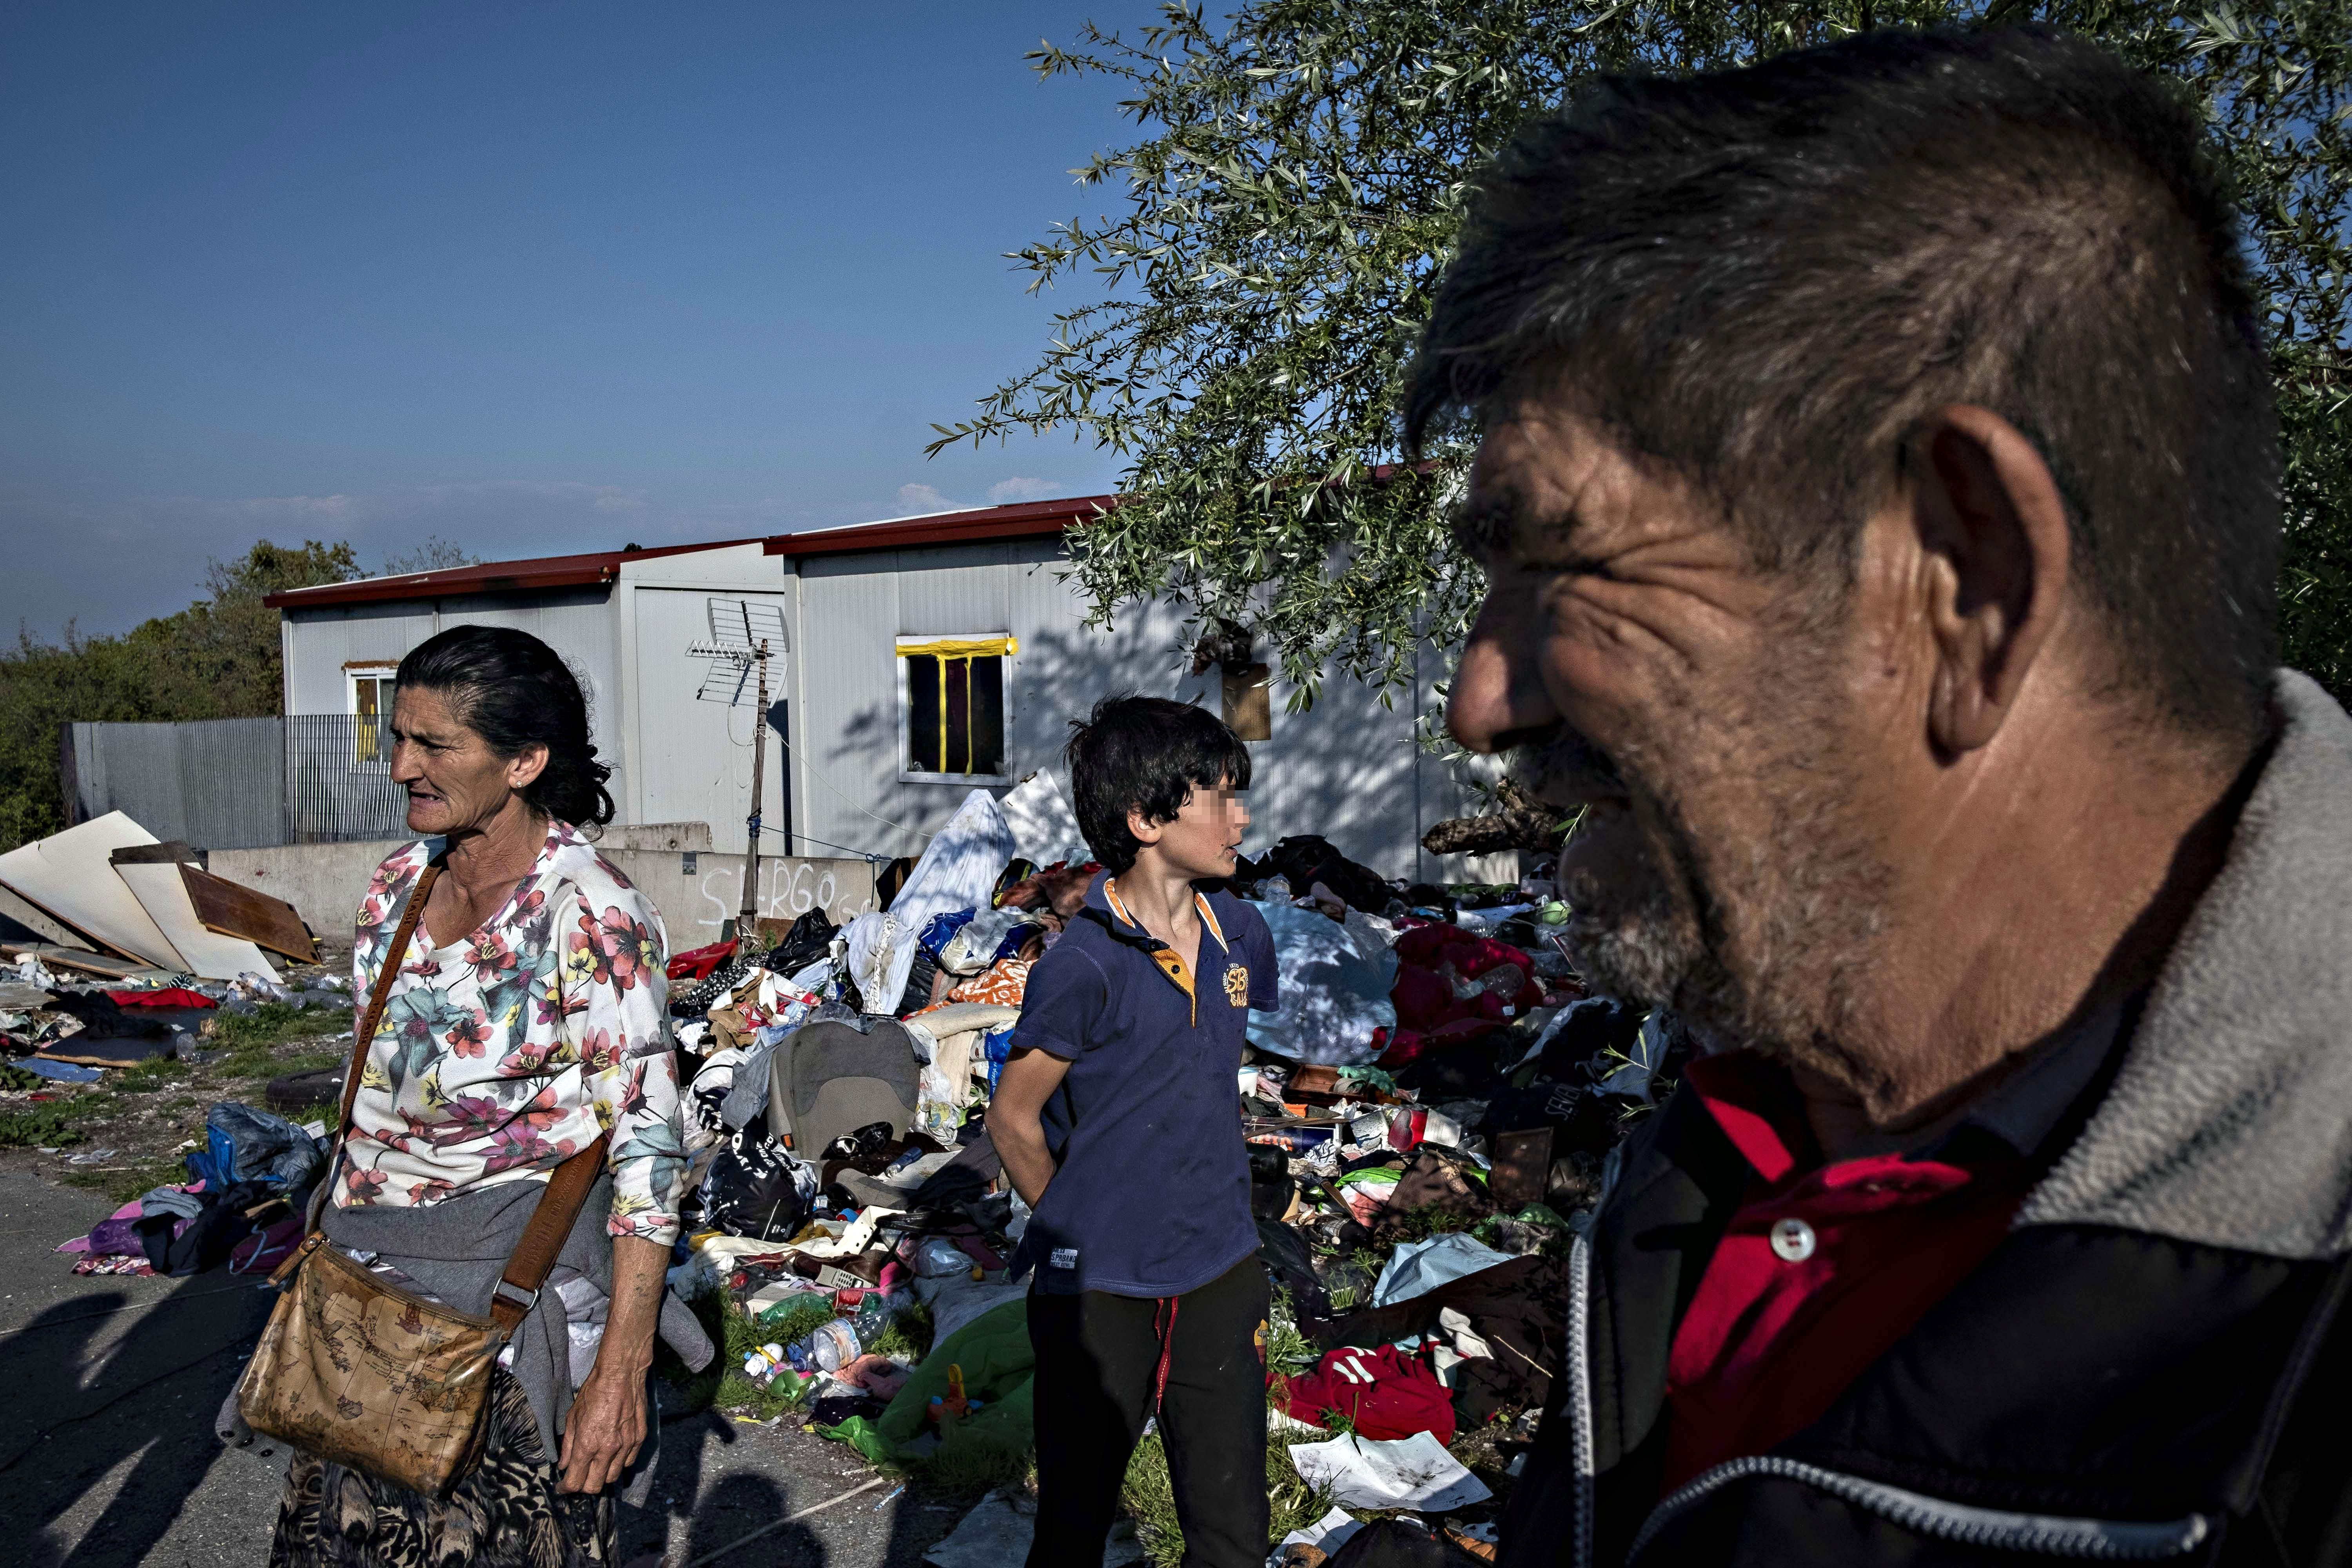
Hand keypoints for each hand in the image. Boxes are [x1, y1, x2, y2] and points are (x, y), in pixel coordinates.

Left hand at [556, 1360, 647, 1493]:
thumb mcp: (572, 1417)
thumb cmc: (594, 1392)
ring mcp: (626, 1445)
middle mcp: (607, 1449)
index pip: (575, 1481)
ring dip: (601, 1476)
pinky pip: (628, 1462)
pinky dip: (618, 1463)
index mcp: (587, 1445)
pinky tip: (612, 1454)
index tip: (563, 1486)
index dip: (566, 1487)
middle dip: (583, 1486)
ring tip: (595, 1466)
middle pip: (594, 1486)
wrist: (621, 1374)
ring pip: (613, 1477)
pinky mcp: (639, 1439)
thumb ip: (568, 1446)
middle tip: (578, 1478)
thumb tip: (564, 1465)